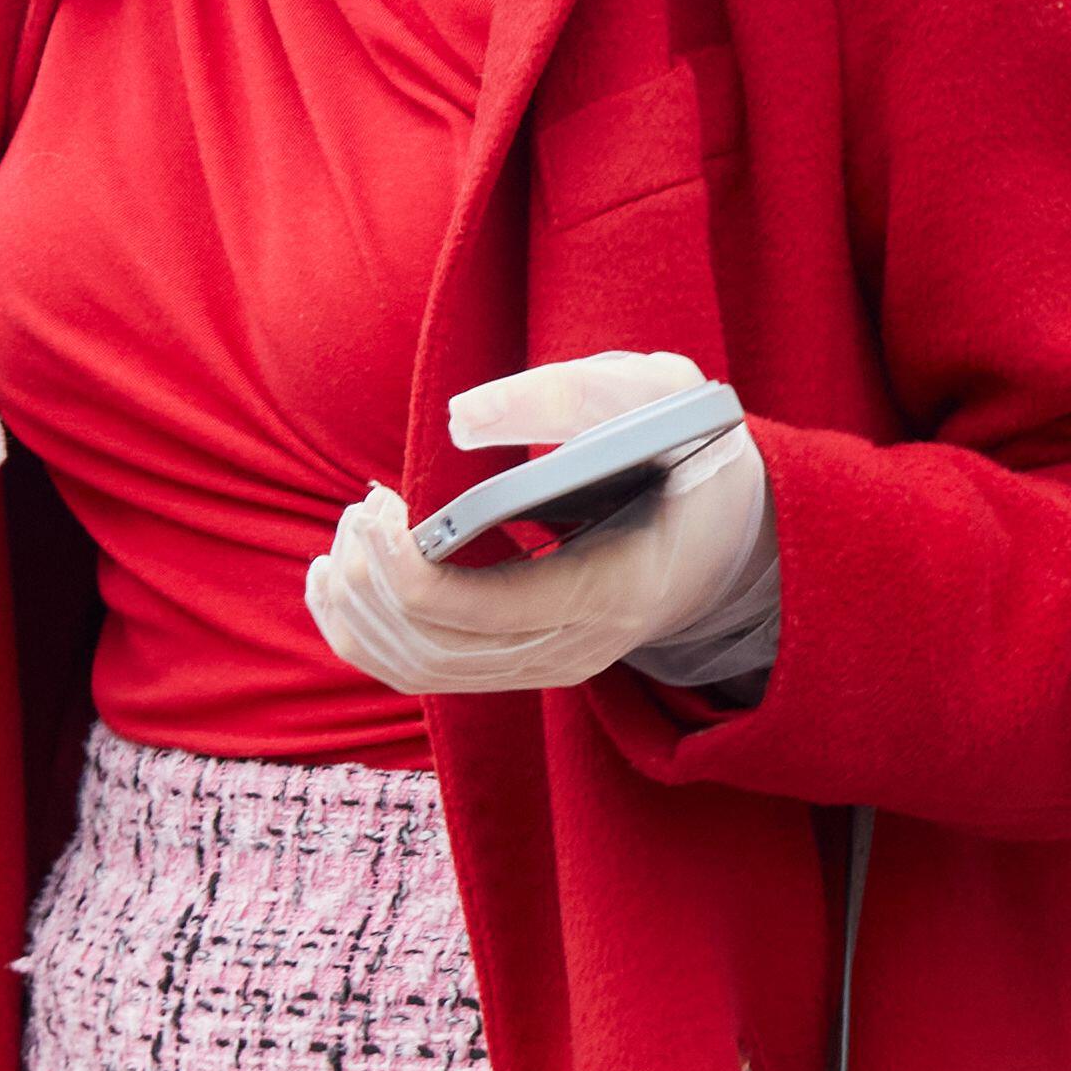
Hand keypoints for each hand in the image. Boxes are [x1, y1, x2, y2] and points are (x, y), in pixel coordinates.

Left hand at [304, 353, 772, 703]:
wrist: (733, 535)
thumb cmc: (691, 454)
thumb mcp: (659, 399)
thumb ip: (570, 397)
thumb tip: (460, 417)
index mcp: (609, 590)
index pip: (477, 611)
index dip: (404, 567)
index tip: (380, 505)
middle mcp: (575, 649)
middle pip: (432, 648)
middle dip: (371, 579)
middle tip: (361, 508)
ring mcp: (546, 667)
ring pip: (418, 669)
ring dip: (359, 607)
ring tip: (348, 534)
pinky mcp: (518, 665)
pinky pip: (420, 673)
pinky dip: (363, 632)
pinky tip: (338, 579)